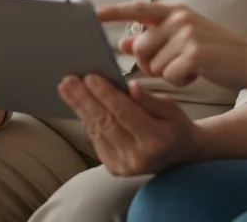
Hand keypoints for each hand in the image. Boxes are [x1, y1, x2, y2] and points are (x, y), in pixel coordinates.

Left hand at [58, 75, 201, 175]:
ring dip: (80, 108)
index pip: (126, 113)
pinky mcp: (115, 169)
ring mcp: (125, 166)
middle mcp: (139, 156)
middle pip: (107, 122)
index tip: (90, 77)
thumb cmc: (175, 126)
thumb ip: (149, 100)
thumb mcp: (171, 108)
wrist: (180, 156)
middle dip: (85, 99)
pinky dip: (87, 120)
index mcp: (157, 139)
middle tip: (68, 80)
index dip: (107, 94)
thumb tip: (130, 87)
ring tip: (67, 88)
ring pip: (98, 131)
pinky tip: (78, 104)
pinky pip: (97, 140)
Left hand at [100, 3, 246, 97]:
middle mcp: (179, 18)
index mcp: (176, 12)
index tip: (93, 15)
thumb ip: (154, 38)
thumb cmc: (216, 53)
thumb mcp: (184, 40)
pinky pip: (169, 75)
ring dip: (168, 74)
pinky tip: (196, 75)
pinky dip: (180, 82)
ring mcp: (187, 34)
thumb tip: (123, 41)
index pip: (138, 8)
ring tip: (190, 68)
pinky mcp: (194, 53)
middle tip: (173, 66)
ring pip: (153, 64)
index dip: (114, 11)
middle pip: (140, 47)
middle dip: (149, 64)